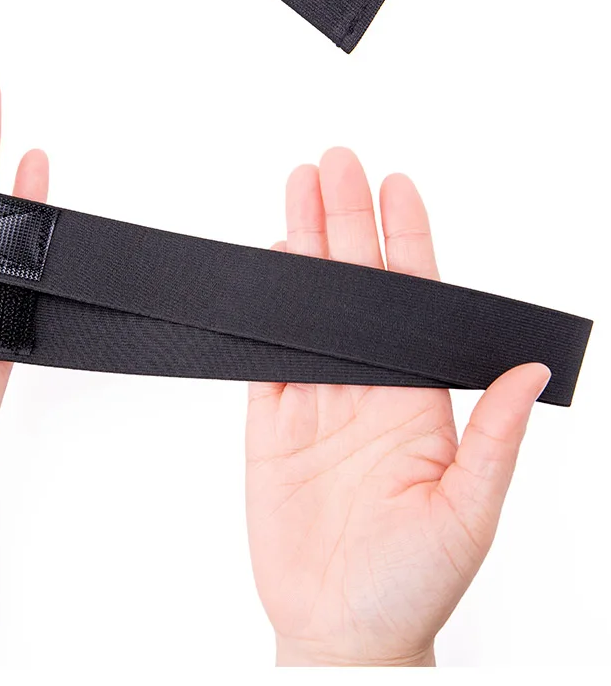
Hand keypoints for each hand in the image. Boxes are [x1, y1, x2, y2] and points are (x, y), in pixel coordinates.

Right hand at [245, 149, 548, 667]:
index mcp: (419, 397)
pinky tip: (268, 266)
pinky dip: (264, 307)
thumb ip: (494, 436)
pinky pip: (267, 353)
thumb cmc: (412, 585)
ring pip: (308, 304)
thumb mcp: (469, 513)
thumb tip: (531, 369)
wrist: (341, 633)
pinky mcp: (273, 423)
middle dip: (345, 218)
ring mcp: (318, 400)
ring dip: (302, 246)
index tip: (397, 185)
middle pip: (355, 284)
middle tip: (334, 161)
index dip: (405, 238)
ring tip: (296, 188)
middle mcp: (370, 385)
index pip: (414, 298)